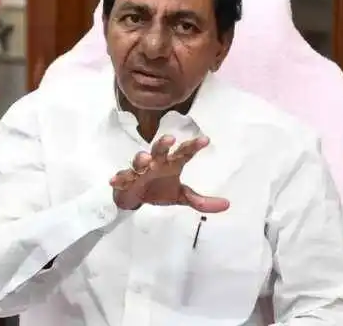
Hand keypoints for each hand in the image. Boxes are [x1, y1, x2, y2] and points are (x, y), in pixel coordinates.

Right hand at [110, 135, 229, 212]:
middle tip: (170, 139)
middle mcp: (156, 163)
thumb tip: (228, 204)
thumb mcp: (182, 197)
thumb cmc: (160, 190)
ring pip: (139, 161)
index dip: (194, 146)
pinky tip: (115, 180)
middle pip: (160, 150)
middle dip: (163, 144)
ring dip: (141, 159)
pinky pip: (122, 178)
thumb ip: (201, 201)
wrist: (136, 198)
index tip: (205, 140)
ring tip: (144, 159)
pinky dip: (119, 179)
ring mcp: (140, 170)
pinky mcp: (126, 180)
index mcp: (172, 164)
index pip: (184, 153)